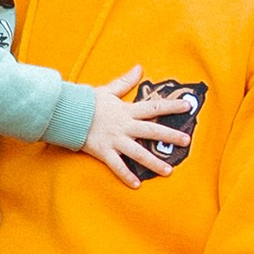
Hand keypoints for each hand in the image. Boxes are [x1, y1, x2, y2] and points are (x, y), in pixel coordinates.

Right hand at [83, 63, 191, 185]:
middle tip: (187, 142)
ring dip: (154, 162)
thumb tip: (139, 68)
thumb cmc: (87, 102)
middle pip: (152, 131)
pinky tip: (137, 185)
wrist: (67, 112)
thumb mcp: (108, 90)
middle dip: (170, 136)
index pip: (154, 108)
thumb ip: (125, 81)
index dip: (171, 107)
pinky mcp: (103, 151)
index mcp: (127, 110)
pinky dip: (126, 176)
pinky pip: (117, 166)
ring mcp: (115, 140)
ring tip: (168, 171)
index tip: (187, 107)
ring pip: (139, 153)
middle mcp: (124, 126)